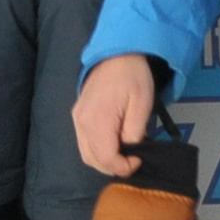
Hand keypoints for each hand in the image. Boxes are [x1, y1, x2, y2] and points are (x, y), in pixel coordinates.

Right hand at [73, 52, 160, 180]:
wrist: (116, 53)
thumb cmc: (132, 77)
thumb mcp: (142, 104)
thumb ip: (134, 132)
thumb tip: (130, 151)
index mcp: (97, 120)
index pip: (106, 158)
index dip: (123, 167)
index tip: (139, 160)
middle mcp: (82, 123)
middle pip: (93, 160)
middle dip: (113, 166)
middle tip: (133, 159)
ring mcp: (77, 118)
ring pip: (86, 153)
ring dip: (104, 160)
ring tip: (124, 153)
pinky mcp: (78, 114)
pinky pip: (84, 142)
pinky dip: (97, 150)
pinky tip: (113, 143)